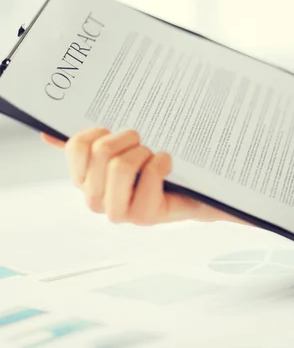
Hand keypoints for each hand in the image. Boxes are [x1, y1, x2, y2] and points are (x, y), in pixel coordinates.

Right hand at [41, 128, 243, 224]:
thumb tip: (47, 136)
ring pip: (121, 166)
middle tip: (142, 142)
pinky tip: (167, 164)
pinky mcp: (144, 216)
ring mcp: (119, 211)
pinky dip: (162, 162)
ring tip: (154, 156)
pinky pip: (149, 175)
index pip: (77, 147)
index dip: (99, 131)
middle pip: (102, 153)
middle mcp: (96, 200)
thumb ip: (87, 146)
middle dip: (128, 138)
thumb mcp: (122, 152)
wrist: (193, 192)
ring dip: (144, 153)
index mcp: (85, 181)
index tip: (115, 132)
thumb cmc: (155, 168)